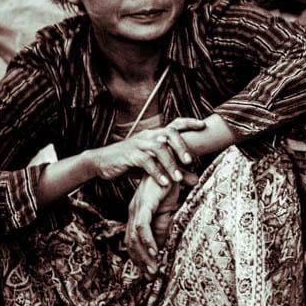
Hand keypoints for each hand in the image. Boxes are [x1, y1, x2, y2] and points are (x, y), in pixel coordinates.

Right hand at [91, 117, 205, 187]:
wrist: (102, 162)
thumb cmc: (131, 163)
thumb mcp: (155, 167)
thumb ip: (175, 171)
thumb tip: (195, 180)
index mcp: (156, 135)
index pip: (174, 125)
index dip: (189, 123)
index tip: (203, 125)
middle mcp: (148, 136)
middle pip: (169, 133)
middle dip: (182, 146)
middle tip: (190, 161)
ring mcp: (139, 143)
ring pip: (159, 147)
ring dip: (170, 163)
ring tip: (178, 178)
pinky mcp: (130, 154)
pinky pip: (146, 161)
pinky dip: (156, 172)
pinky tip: (164, 182)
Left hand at [125, 170, 196, 274]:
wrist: (172, 165)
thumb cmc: (170, 185)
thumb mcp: (167, 210)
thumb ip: (163, 226)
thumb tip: (161, 246)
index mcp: (137, 214)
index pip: (133, 241)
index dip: (139, 257)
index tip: (148, 272)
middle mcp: (134, 213)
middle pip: (131, 243)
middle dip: (140, 262)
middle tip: (151, 277)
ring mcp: (137, 209)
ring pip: (135, 239)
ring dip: (144, 256)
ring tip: (154, 270)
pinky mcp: (144, 205)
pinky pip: (142, 227)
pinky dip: (147, 241)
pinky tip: (154, 252)